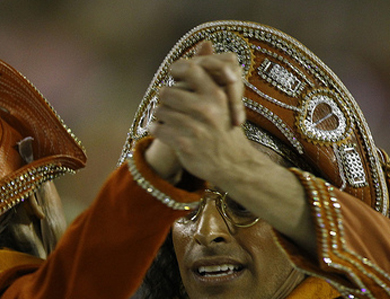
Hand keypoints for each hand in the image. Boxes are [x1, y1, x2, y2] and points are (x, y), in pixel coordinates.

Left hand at [148, 42, 252, 187]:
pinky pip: (157, 129)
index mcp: (216, 93)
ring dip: (158, 115)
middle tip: (167, 103)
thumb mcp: (224, 99)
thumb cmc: (225, 128)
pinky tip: (160, 130)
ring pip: (159, 111)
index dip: (175, 70)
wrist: (234, 164)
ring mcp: (195, 127)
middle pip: (166, 92)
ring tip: (163, 119)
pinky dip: (155, 129)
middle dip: (163, 98)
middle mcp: (206, 108)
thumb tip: (204, 44)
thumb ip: (211, 74)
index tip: (174, 76)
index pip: (188, 68)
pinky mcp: (184, 144)